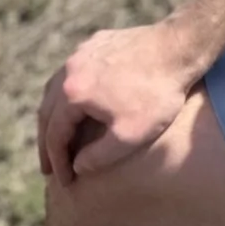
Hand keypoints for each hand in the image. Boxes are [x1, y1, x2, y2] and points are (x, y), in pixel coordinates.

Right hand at [37, 21, 206, 183]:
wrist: (178, 47)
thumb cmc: (156, 95)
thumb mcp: (129, 136)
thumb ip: (98, 156)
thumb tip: (77, 166)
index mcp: (72, 94)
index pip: (54, 135)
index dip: (57, 162)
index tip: (63, 181)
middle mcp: (69, 70)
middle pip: (47, 111)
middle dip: (47, 142)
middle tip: (47, 166)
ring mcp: (81, 53)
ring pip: (56, 89)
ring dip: (54, 116)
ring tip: (57, 137)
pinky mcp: (96, 43)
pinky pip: (72, 72)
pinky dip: (68, 94)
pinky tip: (77, 103)